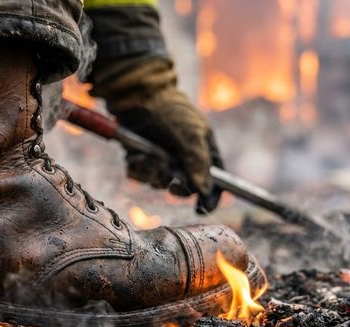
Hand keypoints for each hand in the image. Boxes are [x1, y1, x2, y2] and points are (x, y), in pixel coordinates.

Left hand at [91, 57, 223, 212]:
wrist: (137, 95)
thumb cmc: (171, 110)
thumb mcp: (190, 134)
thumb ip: (198, 163)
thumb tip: (204, 190)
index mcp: (204, 151)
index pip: (214, 181)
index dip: (210, 197)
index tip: (203, 208)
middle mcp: (183, 158)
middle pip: (184, 187)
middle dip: (176, 185)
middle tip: (171, 181)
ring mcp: (161, 159)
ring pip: (158, 182)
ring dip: (153, 172)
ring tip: (149, 155)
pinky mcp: (141, 158)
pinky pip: (139, 176)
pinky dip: (137, 168)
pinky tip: (136, 154)